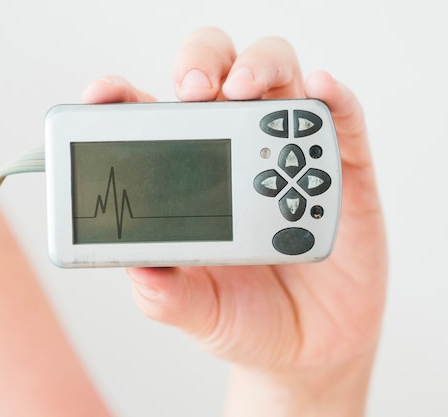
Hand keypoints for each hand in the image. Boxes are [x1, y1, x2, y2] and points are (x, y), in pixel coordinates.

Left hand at [83, 27, 386, 416]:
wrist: (306, 350)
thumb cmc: (244, 319)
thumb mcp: (196, 311)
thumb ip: (167, 295)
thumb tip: (140, 271)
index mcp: (191, 179)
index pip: (155, 118)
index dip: (124, 96)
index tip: (105, 95)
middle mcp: (240, 154)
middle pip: (219, 75)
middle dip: (201, 64)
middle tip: (192, 93)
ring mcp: (291, 157)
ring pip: (280, 78)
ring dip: (261, 67)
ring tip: (245, 90)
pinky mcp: (342, 173)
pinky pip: (343, 121)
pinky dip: (334, 99)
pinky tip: (321, 92)